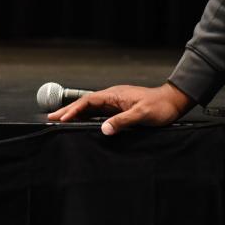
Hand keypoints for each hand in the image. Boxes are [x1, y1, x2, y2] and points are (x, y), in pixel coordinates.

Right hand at [46, 82, 193, 135]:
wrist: (173, 102)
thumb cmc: (159, 107)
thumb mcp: (141, 115)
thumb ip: (122, 121)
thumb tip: (104, 129)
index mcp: (115, 95)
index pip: (89, 102)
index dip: (73, 110)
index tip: (61, 118)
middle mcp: (113, 97)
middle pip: (86, 104)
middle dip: (69, 111)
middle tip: (52, 118)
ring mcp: (117, 103)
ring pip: (92, 108)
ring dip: (77, 114)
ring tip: (62, 121)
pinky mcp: (121, 109)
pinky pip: (99, 113)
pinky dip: (88, 117)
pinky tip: (83, 123)